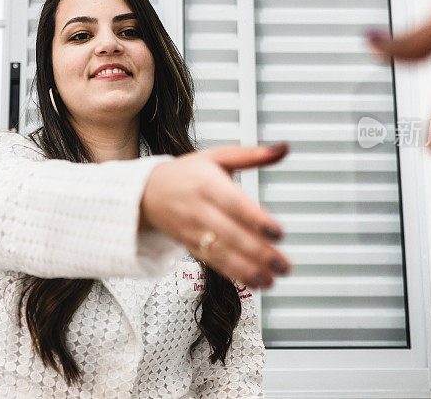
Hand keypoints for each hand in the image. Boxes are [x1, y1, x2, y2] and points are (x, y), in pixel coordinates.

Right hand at [139, 142, 292, 288]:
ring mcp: (193, 230)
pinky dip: (234, 274)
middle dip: (259, 253)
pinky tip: (254, 281)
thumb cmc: (186, 173)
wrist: (146, 192)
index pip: (234, 204)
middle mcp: (199, 209)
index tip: (278, 232)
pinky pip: (214, 263)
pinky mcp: (190, 246)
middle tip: (283, 264)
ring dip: (248, 269)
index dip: (256, 220)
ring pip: (222, 253)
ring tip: (271, 279)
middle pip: (231, 234)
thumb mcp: (217, 156)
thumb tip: (283, 149)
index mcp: (207, 183)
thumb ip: (253, 155)